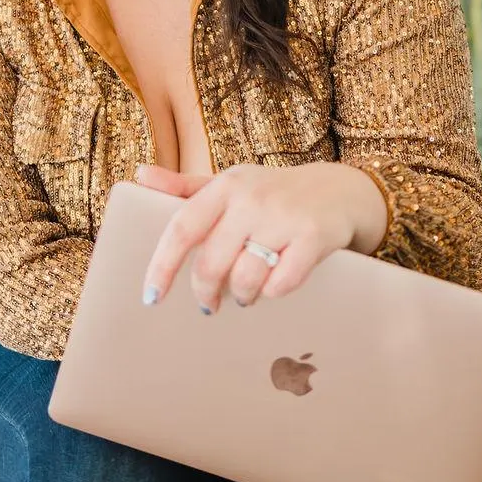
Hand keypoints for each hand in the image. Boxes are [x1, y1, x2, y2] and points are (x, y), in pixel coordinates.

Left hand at [134, 160, 388, 313]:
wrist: (341, 190)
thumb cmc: (274, 192)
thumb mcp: (230, 184)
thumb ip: (185, 185)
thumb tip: (140, 175)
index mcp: (226, 186)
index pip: (182, 229)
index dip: (162, 266)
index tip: (151, 297)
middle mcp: (252, 198)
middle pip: (212, 263)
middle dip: (206, 293)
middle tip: (208, 306)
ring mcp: (284, 217)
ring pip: (246, 277)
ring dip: (242, 296)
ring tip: (245, 296)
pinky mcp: (314, 236)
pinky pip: (281, 282)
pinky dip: (273, 292)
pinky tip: (273, 287)